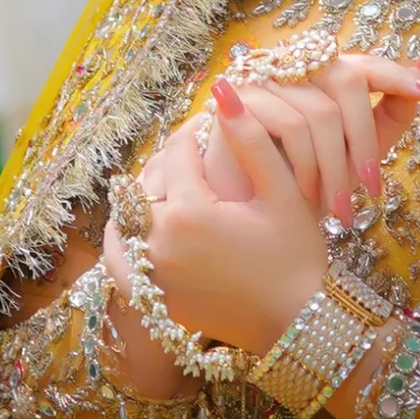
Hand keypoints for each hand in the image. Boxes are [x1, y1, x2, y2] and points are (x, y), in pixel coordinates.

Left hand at [102, 117, 327, 358]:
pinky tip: (140, 234)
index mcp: (190, 212)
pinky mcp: (153, 300)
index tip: (210, 129)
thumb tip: (223, 91)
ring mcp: (152, 276)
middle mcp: (160, 245)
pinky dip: (124, 245)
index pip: (178, 152)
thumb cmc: (298, 259)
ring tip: (166, 194)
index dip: (196, 134)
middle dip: (170, 167)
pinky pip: (121, 263)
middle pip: (148, 183)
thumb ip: (251, 142)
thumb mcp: (283, 196)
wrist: (297, 326)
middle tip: (194, 161)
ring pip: (125, 222)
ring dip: (139, 204)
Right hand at [199, 49, 419, 223]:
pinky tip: (309, 195)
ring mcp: (262, 78)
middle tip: (373, 189)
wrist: (247, 207)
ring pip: (320, 112)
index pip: (365, 62)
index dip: (396, 76)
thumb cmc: (306, 176)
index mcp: (323, 71)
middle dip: (365, 142)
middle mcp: (292, 64)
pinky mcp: (237, 101)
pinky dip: (306, 166)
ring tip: (341, 210)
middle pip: (346, 82)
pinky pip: (288, 126)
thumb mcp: (359, 147)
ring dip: (336, 168)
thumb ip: (392, 113)